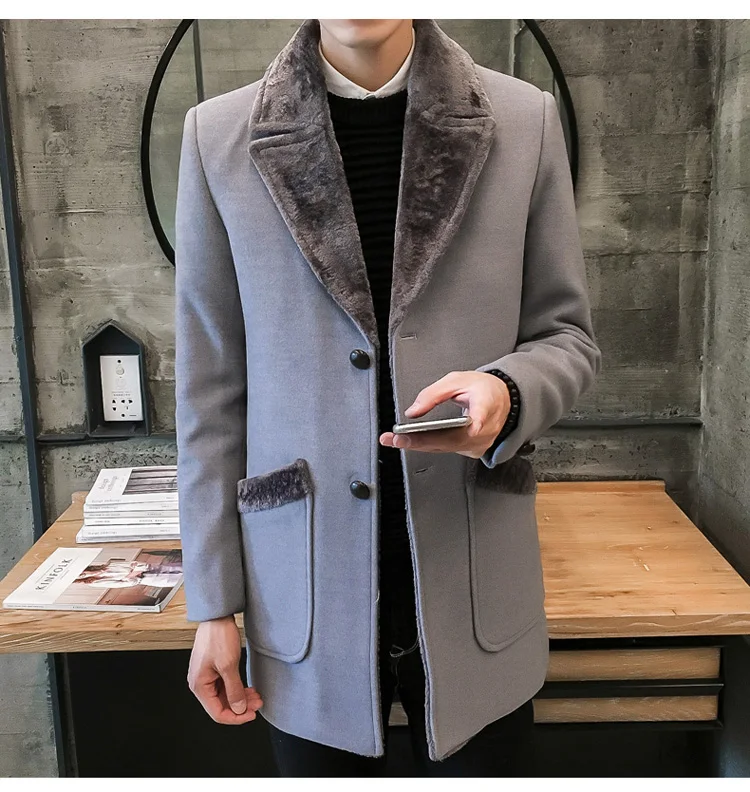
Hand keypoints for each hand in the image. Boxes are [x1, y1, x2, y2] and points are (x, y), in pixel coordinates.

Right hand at [188, 615, 262, 724]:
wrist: (217, 617)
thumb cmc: (218, 637)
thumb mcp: (229, 665)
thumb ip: (234, 690)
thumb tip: (239, 708)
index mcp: (199, 685)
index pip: (217, 712)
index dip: (235, 717)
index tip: (251, 714)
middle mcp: (200, 683)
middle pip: (221, 705)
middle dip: (240, 706)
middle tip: (257, 703)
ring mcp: (207, 676)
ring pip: (225, 695)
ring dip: (240, 698)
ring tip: (256, 696)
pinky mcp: (213, 669)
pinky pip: (225, 685)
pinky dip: (237, 688)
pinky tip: (248, 689)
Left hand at [379, 370, 510, 458]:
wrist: (501, 399)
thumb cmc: (480, 388)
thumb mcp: (456, 380)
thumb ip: (433, 394)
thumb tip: (413, 412)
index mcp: (487, 403)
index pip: (482, 415)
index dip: (477, 422)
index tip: (473, 428)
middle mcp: (486, 428)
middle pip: (452, 439)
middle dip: (421, 441)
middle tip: (395, 439)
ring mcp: (481, 442)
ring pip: (447, 448)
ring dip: (420, 445)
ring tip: (395, 441)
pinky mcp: (474, 449)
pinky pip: (448, 450)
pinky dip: (429, 446)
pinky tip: (412, 442)